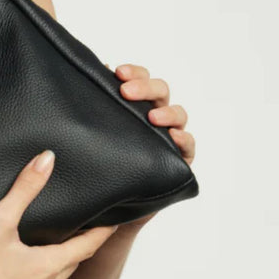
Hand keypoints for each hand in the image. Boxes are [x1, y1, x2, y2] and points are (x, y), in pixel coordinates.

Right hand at [0, 151, 119, 278]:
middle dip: (71, 253)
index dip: (99, 234)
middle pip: (66, 269)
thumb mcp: (0, 219)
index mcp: (47, 268)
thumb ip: (26, 188)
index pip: (85, 248)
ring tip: (39, 262)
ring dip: (45, 276)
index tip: (111, 226)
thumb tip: (47, 160)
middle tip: (76, 238)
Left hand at [103, 60, 195, 231]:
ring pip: (178, 114)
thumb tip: (89, 76)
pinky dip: (184, 139)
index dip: (133, 72)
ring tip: (152, 117)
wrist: (108, 206)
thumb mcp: (92, 133)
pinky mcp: (177, 161)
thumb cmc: (100, 162)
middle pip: (160, 90)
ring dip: (167, 113)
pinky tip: (173, 137)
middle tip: (127, 92)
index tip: (117, 72)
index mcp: (134, 104)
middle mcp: (153, 116)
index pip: (139, 78)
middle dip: (146, 87)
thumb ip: (92, 106)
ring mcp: (167, 136)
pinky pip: (188, 146)